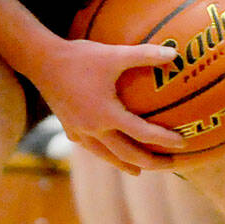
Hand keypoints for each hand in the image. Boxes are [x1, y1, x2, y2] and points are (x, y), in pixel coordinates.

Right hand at [34, 37, 184, 174]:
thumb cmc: (79, 57)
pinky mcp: (69, 128)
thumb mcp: (114, 54)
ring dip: (127, 164)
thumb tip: (174, 53)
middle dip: (152, 163)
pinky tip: (108, 151)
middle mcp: (93, 129)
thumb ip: (145, 54)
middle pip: (128, 155)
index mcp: (106, 115)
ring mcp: (79, 132)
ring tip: (141, 170)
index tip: (183, 144)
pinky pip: (91, 147)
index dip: (164, 140)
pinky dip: (105, 153)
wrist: (41, 61)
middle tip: (171, 165)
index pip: (142, 134)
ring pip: (107, 157)